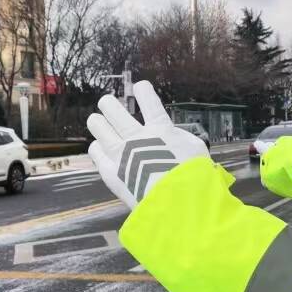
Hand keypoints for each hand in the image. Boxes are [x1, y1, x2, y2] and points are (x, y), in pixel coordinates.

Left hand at [86, 80, 208, 208]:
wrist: (176, 205)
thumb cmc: (193, 179)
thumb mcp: (196, 150)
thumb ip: (180, 138)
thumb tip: (172, 135)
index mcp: (161, 129)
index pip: (149, 101)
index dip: (143, 90)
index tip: (140, 86)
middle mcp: (136, 137)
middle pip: (112, 109)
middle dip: (108, 104)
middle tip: (108, 104)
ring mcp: (120, 153)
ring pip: (97, 125)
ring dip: (98, 121)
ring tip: (98, 121)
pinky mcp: (109, 171)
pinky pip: (95, 150)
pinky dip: (97, 147)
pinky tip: (100, 147)